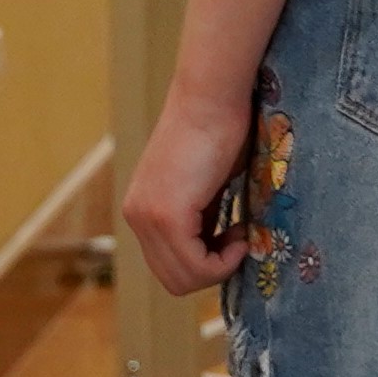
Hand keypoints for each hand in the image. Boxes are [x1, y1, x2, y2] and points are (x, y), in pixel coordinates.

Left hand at [122, 90, 255, 297]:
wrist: (212, 96)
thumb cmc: (218, 128)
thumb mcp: (205, 186)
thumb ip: (202, 217)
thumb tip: (220, 248)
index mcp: (142, 209)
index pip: (167, 266)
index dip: (205, 263)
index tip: (231, 236)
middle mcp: (137, 216)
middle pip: (173, 279)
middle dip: (212, 270)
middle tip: (238, 239)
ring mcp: (148, 217)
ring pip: (183, 278)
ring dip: (219, 266)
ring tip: (240, 233)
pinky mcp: (167, 215)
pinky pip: (196, 265)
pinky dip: (224, 260)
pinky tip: (240, 232)